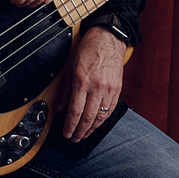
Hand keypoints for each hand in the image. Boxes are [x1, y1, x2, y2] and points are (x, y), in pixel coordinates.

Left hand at [61, 27, 125, 141]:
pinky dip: (103, 120)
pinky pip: (110, 110)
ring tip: (84, 135)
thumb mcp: (70, 68)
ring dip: (91, 129)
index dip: (70, 126)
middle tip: (74, 139)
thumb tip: (61, 109)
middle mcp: (97, 87)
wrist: (108, 39)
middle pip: (88, 117)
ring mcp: (109, 89)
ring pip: (101, 117)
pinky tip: (96, 125)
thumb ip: (65, 91)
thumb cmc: (88, 50)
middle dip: (80, 131)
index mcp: (82, 81)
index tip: (66, 134)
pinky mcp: (117, 89)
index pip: (75, 111)